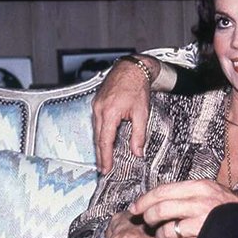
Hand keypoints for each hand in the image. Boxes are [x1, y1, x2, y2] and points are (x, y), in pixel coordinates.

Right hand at [92, 55, 158, 173]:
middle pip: (98, 138)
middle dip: (101, 155)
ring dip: (100, 145)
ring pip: (96, 131)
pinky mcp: (97, 103)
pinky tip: (104, 140)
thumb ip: (139, 135)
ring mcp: (96, 105)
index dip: (105, 157)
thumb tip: (137, 151)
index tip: (106, 168)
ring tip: (104, 158)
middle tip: (103, 168)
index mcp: (109, 113)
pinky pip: (97, 122)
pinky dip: (100, 133)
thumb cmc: (136, 86)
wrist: (131, 68)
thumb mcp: (142, 113)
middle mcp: (99, 109)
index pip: (105, 141)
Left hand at [130, 180, 237, 237]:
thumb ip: (186, 192)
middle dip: (148, 219)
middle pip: (160, 210)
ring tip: (163, 236)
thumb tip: (155, 198)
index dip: (144, 200)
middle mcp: (200, 203)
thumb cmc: (228, 206)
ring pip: (165, 231)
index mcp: (200, 187)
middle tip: (147, 223)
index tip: (135, 208)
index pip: (162, 191)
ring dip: (160, 236)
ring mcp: (202, 224)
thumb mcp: (210, 190)